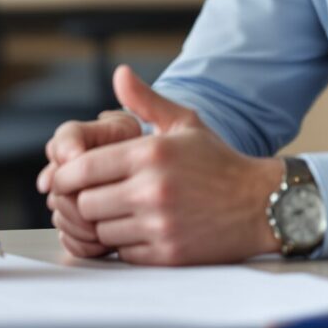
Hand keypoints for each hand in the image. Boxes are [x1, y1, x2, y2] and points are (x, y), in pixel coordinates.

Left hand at [47, 66, 283, 265]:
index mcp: (150, 154)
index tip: (68, 179)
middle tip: (94, 197)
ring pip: (100, 231)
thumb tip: (119, 73)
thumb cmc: (219, 163)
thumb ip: (146, 100)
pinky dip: (124, 245)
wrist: (262, 205)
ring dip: (104, 224)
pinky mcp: (168, 255)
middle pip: (84, 204)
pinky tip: (139, 230)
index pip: (81, 169)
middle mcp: (152, 190)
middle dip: (83, 201)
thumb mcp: (185, 122)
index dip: (66, 176)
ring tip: (119, 213)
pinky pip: (123, 254)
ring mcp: (160, 225)